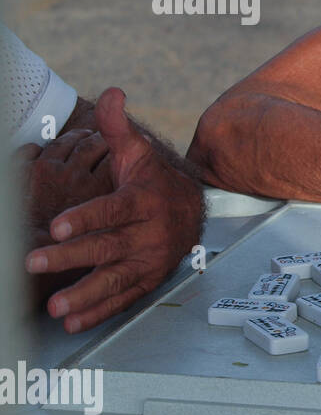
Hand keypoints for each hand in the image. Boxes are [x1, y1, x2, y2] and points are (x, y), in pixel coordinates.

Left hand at [24, 88, 203, 333]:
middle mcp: (150, 233)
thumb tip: (111, 93)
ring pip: (117, 279)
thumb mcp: (137, 151)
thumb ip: (117, 126)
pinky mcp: (149, 280)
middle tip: (33, 262)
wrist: (193, 211)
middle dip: (70, 258)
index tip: (56, 227)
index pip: (113, 210)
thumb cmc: (153, 180)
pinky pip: (124, 299)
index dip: (85, 219)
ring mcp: (150, 260)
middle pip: (109, 247)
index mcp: (144, 200)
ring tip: (55, 305)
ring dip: (84, 294)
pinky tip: (73, 321)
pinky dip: (99, 312)